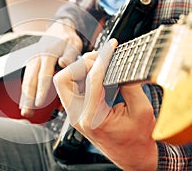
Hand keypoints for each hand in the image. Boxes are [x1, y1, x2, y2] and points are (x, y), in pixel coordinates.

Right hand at [19, 20, 82, 116]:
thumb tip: (63, 63)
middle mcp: (37, 58)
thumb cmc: (67, 39)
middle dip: (28, 98)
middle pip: (30, 81)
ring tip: (25, 111)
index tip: (39, 102)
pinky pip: (27, 80)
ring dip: (24, 97)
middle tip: (27, 112)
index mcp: (47, 54)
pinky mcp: (31, 65)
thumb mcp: (72, 43)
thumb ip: (69, 54)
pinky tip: (24, 103)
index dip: (41, 90)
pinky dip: (25, 92)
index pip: (43, 75)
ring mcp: (32, 61)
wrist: (59, 29)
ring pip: (26, 81)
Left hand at [54, 39, 157, 170]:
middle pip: (63, 80)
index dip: (102, 59)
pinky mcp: (78, 112)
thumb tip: (122, 65)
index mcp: (93, 118)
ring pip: (64, 83)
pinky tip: (96, 72)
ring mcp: (75, 114)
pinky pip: (72, 88)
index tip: (110, 47)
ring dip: (78, 69)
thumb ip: (131, 86)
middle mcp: (78, 116)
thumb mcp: (141, 111)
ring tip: (98, 63)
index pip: (92, 79)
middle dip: (79, 64)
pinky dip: (81, 76)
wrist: (132, 156)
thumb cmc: (137, 139)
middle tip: (98, 58)